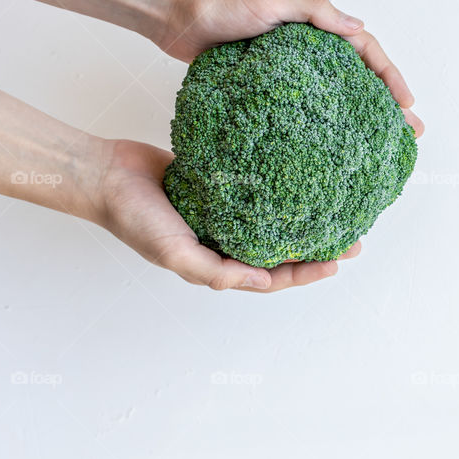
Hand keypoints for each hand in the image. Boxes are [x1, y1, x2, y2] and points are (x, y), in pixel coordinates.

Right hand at [94, 139, 360, 291]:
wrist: (105, 174)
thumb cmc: (134, 217)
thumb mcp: (173, 252)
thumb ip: (215, 272)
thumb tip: (262, 283)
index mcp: (216, 266)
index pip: (271, 277)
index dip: (304, 273)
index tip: (337, 263)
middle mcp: (223, 244)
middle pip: (280, 253)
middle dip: (316, 250)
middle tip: (353, 240)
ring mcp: (222, 216)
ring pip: (273, 224)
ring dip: (303, 222)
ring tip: (336, 211)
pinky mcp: (218, 188)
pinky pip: (256, 195)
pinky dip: (280, 194)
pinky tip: (302, 182)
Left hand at [156, 0, 423, 136]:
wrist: (178, 18)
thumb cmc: (222, 4)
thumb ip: (314, 10)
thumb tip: (359, 27)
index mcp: (317, 25)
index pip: (366, 51)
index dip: (390, 77)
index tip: (407, 105)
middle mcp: (310, 49)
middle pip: (360, 78)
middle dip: (388, 105)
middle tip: (409, 134)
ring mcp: (292, 71)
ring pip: (337, 97)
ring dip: (361, 119)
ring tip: (381, 148)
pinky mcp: (271, 89)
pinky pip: (307, 108)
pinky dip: (326, 126)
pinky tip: (333, 148)